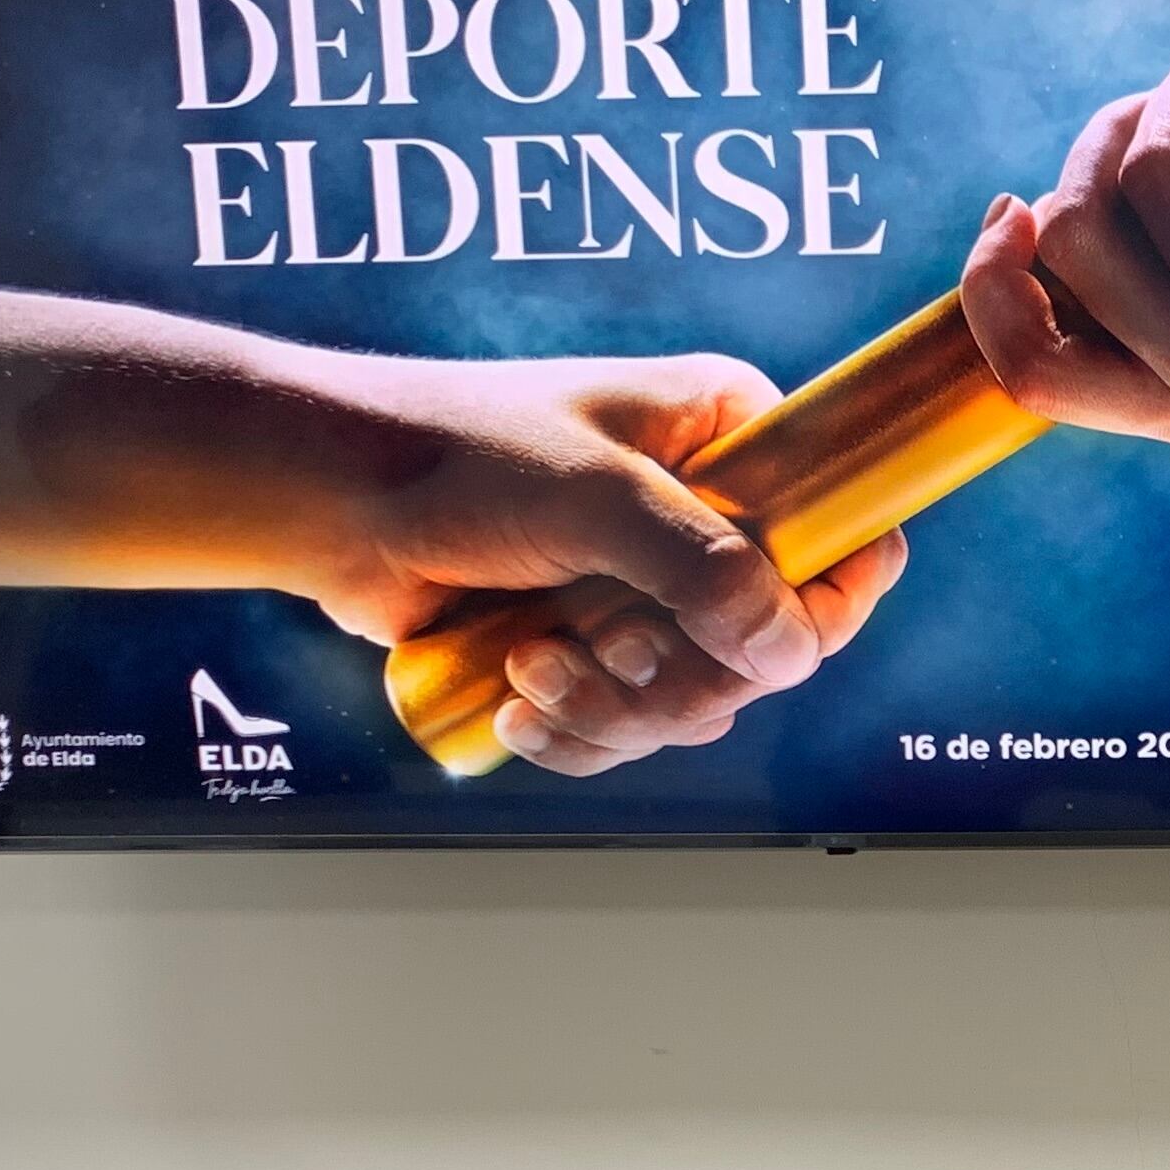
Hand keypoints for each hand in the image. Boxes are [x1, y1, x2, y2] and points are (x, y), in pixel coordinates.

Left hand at [297, 350, 911, 777]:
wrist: (326, 498)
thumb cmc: (452, 456)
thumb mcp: (594, 497)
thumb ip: (702, 568)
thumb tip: (791, 653)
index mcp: (729, 437)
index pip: (843, 526)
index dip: (825, 599)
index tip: (768, 642)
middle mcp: (707, 513)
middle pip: (774, 641)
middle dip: (682, 673)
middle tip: (606, 650)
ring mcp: (651, 584)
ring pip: (703, 696)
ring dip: (618, 707)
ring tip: (535, 668)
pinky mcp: (595, 642)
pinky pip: (634, 724)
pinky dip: (580, 732)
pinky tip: (518, 704)